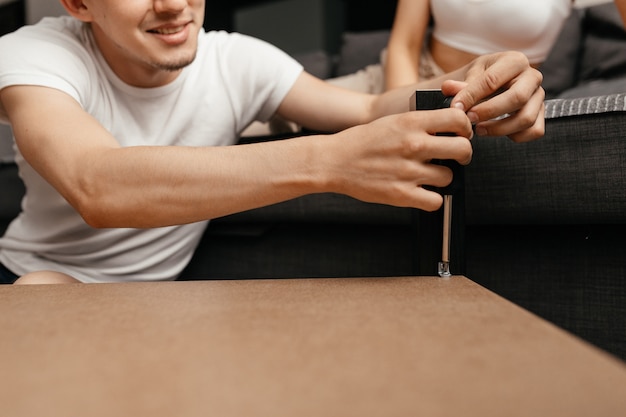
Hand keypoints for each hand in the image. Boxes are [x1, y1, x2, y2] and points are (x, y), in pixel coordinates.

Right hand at [326, 108, 472, 210]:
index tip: (461, 134)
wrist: (334, 161)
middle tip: (455, 158)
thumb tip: (451, 128)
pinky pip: (436, 201)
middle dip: (463, 155)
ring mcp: (408, 171)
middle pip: (463, 150)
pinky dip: (432, 199)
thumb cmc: (363, 142)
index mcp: (411, 123)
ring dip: (442, 177)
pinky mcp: (402, 194)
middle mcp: (413, 145)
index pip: (458, 119)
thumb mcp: (392, 121)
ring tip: (427, 175)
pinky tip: (421, 191)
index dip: (465, 128)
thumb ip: (421, 123)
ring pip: (449, 177)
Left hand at [442, 51, 544, 142]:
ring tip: (478, 130)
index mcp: (514, 61)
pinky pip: (534, 131)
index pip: (493, 80)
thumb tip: (448, 88)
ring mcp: (539, 96)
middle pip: (517, 98)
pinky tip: (497, 132)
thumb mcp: (470, 75)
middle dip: (489, 112)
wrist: (493, 85)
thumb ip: (460, 84)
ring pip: (526, 118)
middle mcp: (532, 76)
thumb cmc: (481, 78)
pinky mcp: (541, 114)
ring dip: (499, 128)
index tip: (456, 107)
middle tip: (468, 120)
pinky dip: (515, 136)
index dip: (472, 96)